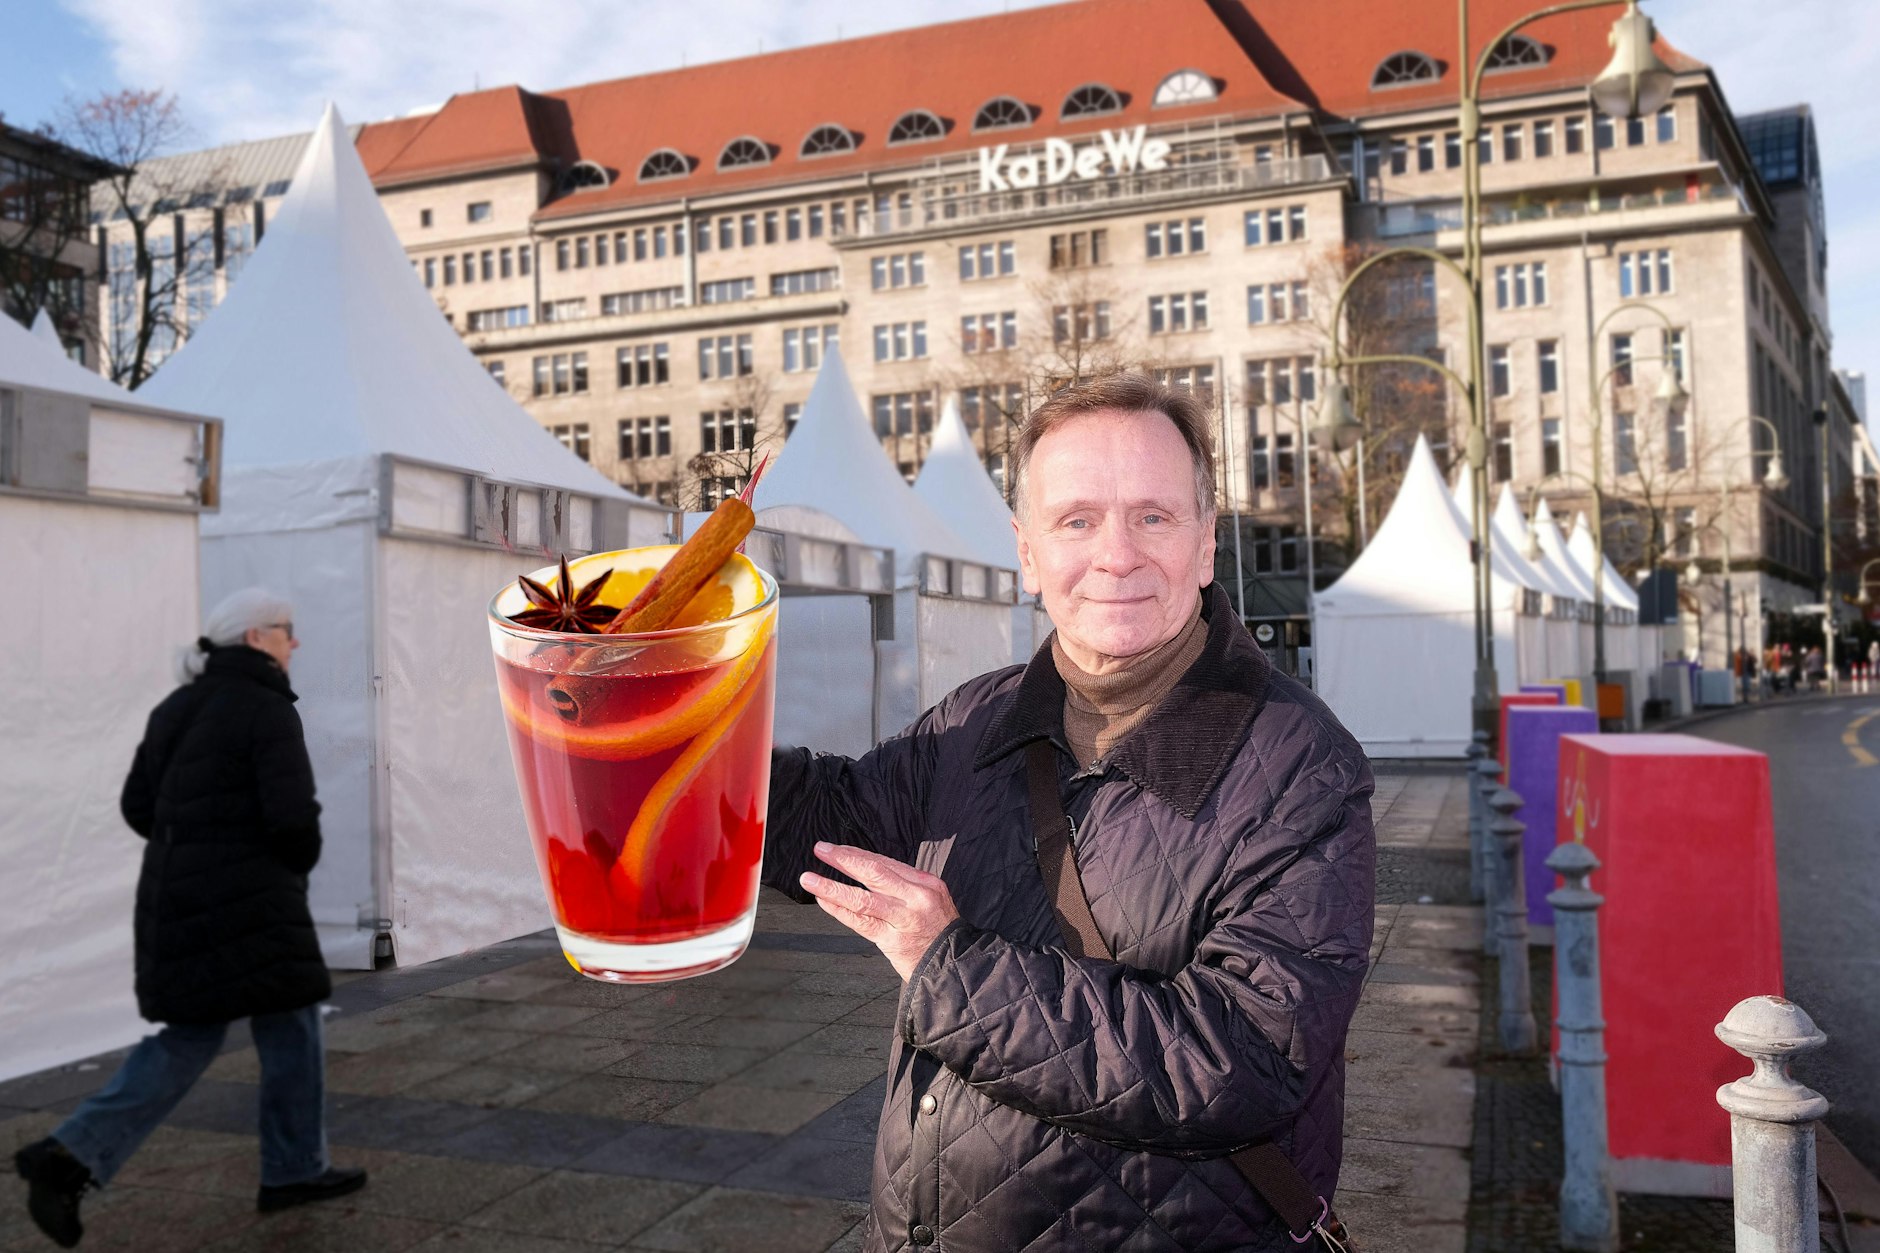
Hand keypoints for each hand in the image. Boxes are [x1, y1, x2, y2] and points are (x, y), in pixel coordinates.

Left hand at [800, 842, 959, 981]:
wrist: (953, 963)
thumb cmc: (938, 930)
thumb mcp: (930, 897)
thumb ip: (902, 884)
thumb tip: (865, 868)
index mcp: (925, 883)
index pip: (884, 863)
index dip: (856, 854)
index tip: (836, 849)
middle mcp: (915, 898)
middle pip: (874, 874)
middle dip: (844, 860)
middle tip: (822, 850)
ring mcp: (904, 920)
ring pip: (862, 899)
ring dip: (832, 887)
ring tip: (810, 879)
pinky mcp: (892, 941)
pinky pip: (860, 923)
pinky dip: (839, 911)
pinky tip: (824, 901)